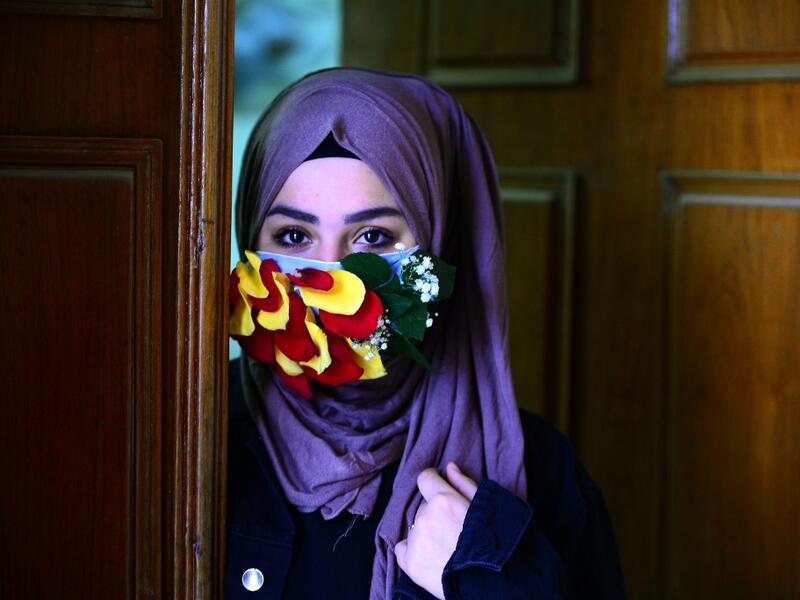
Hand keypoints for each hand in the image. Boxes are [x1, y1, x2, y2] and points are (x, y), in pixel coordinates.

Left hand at [394, 462, 478, 598]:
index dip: (433, 481)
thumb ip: (464, 485)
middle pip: (424, 506)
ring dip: (426, 532)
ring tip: (445, 547)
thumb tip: (449, 467)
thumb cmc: (493, 543)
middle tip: (453, 530)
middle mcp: (425, 516)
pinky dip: (412, 550)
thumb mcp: (485, 508)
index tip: (437, 488)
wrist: (490, 583)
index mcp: (443, 500)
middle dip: (435, 513)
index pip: (425, 478)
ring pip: (415, 526)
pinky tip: (430, 557)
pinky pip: (402, 547)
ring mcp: (415, 540)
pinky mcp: (409, 562)